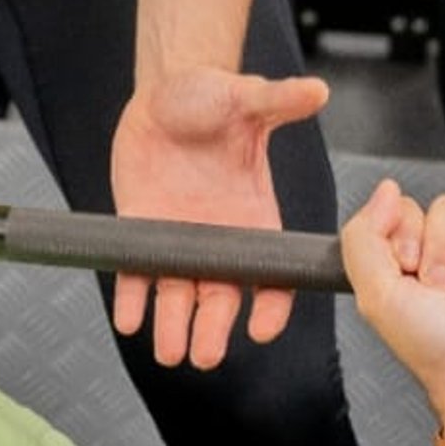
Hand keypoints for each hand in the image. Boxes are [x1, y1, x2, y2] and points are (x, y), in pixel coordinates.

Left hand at [111, 66, 330, 370]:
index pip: (272, 274)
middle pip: (221, 298)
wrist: (166, 95)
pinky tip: (128, 319)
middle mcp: (221, 240)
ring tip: (167, 352)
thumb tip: (317, 90)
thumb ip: (280, 101)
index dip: (270, 305)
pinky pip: (137, 275)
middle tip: (203, 355)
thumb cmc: (213, 97)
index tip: (261, 328)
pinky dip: (131, 300)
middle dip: (213, 330)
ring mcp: (181, 241)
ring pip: (179, 296)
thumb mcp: (247, 98)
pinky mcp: (143, 233)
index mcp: (256, 218)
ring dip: (173, 327)